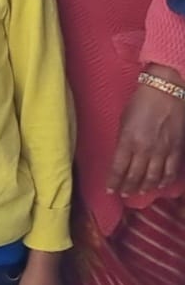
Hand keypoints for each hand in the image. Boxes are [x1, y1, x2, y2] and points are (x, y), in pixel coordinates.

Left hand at [107, 69, 184, 194]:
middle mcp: (144, 149)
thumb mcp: (124, 119)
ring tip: (139, 192)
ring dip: (144, 187)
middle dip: (127, 187)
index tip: (109, 190)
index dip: (113, 182)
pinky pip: (170, 171)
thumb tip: (122, 156)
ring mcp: (162, 151)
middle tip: (123, 194)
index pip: (118, 168)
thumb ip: (124, 140)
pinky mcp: (176, 150)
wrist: (166, 90)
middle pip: (134, 176)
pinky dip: (164, 181)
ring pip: (152, 178)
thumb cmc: (141, 101)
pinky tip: (159, 185)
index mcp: (128, 140)